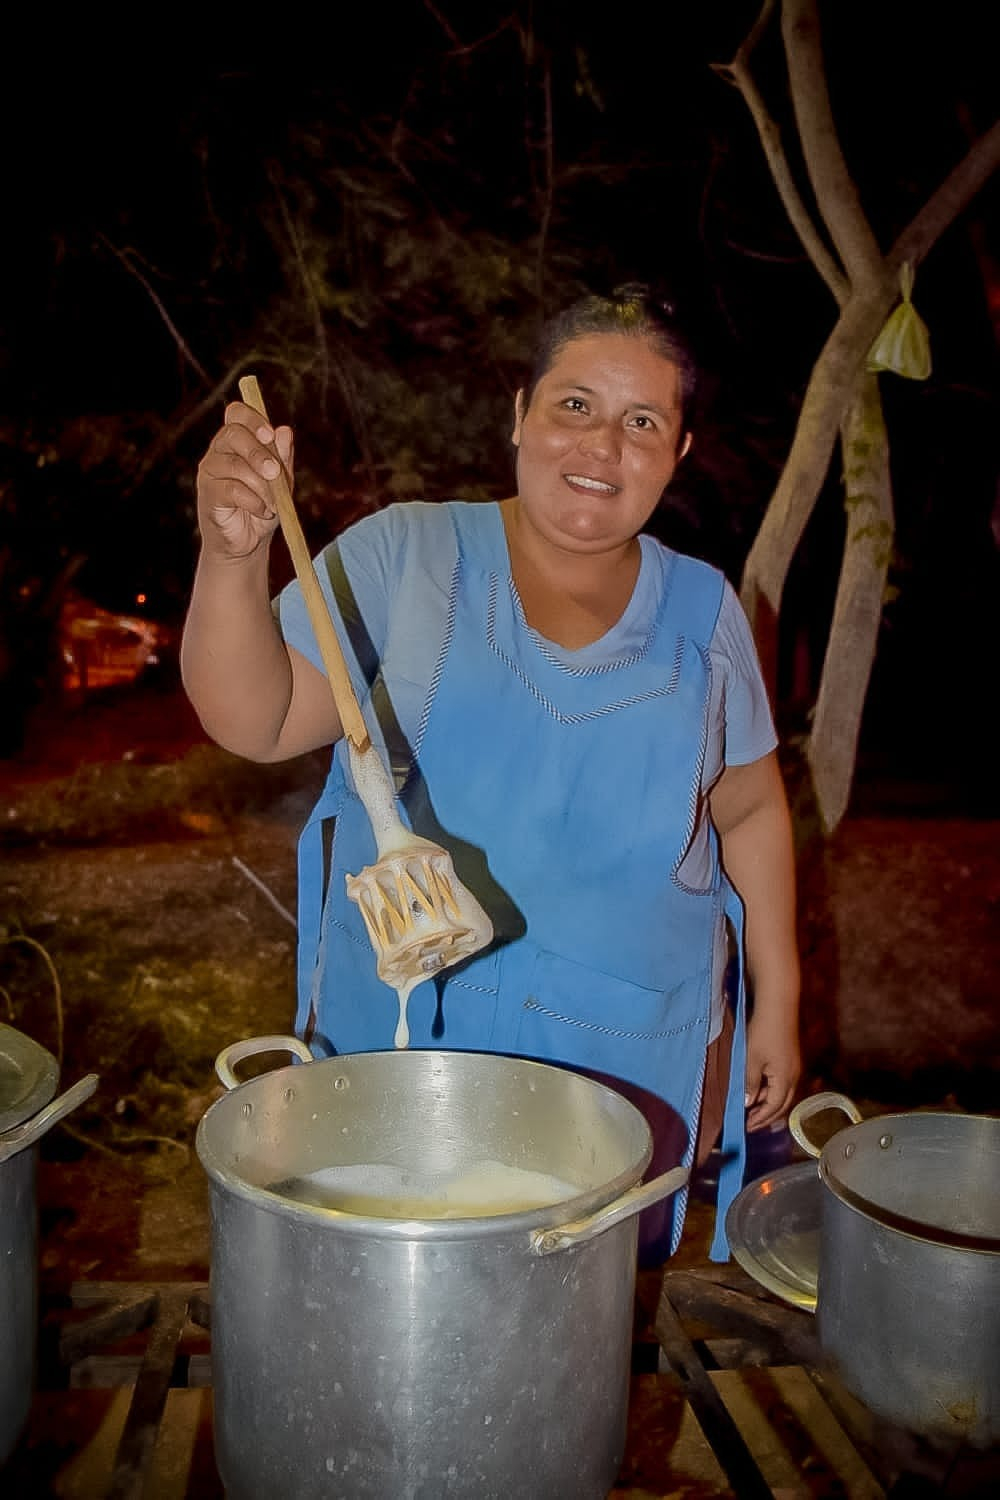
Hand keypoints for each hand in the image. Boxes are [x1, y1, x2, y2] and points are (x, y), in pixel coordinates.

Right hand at [196, 402, 293, 559]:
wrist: (249, 542)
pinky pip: (232, 490)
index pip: (236, 413)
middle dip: (259, 453)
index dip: (252, 418)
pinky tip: (261, 511)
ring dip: (262, 486)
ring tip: (273, 504)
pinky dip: (254, 502)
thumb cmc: (263, 506)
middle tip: (276, 473)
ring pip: (236, 466)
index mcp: (237, 440)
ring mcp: (210, 471)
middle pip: (233, 434)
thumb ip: (282, 457)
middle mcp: (219, 450)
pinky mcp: (208, 493)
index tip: (269, 434)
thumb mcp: (280, 481)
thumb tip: (285, 430)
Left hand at [745, 1007, 800, 1130]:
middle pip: (782, 1105)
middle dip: (767, 1117)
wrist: (778, 1008)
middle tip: (751, 1125)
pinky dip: (772, 1092)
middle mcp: (794, 1077)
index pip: (774, 1107)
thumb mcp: (751, 1060)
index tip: (747, 1127)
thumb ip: (750, 1084)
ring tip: (753, 1110)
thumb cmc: (762, 1033)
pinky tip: (760, 1091)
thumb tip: (748, 1103)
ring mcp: (795, 1068)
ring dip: (769, 1104)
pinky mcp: (791, 1060)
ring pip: (783, 1095)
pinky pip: (783, 1084)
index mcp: (785, 1080)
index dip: (761, 1119)